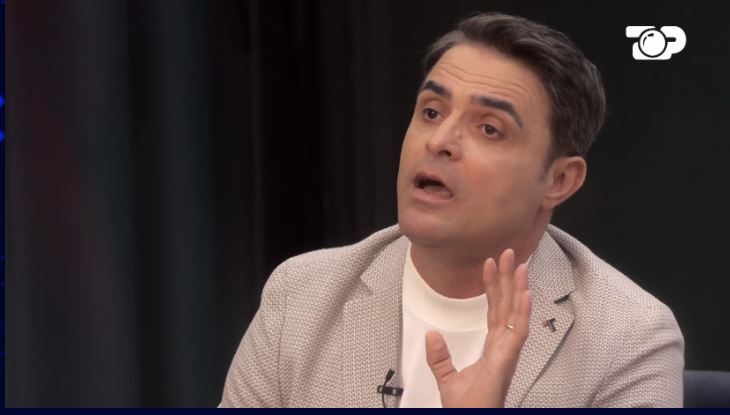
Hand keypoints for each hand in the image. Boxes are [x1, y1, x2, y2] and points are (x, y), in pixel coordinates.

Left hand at [425, 248, 531, 407]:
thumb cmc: (467, 409)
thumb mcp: (446, 379)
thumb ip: (440, 357)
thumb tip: (432, 335)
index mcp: (493, 350)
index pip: (494, 312)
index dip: (493, 287)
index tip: (489, 264)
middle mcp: (504, 349)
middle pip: (507, 307)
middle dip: (509, 279)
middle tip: (509, 252)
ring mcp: (507, 354)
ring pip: (515, 315)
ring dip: (519, 289)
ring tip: (520, 264)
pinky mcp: (506, 362)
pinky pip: (517, 334)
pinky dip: (522, 313)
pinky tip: (525, 294)